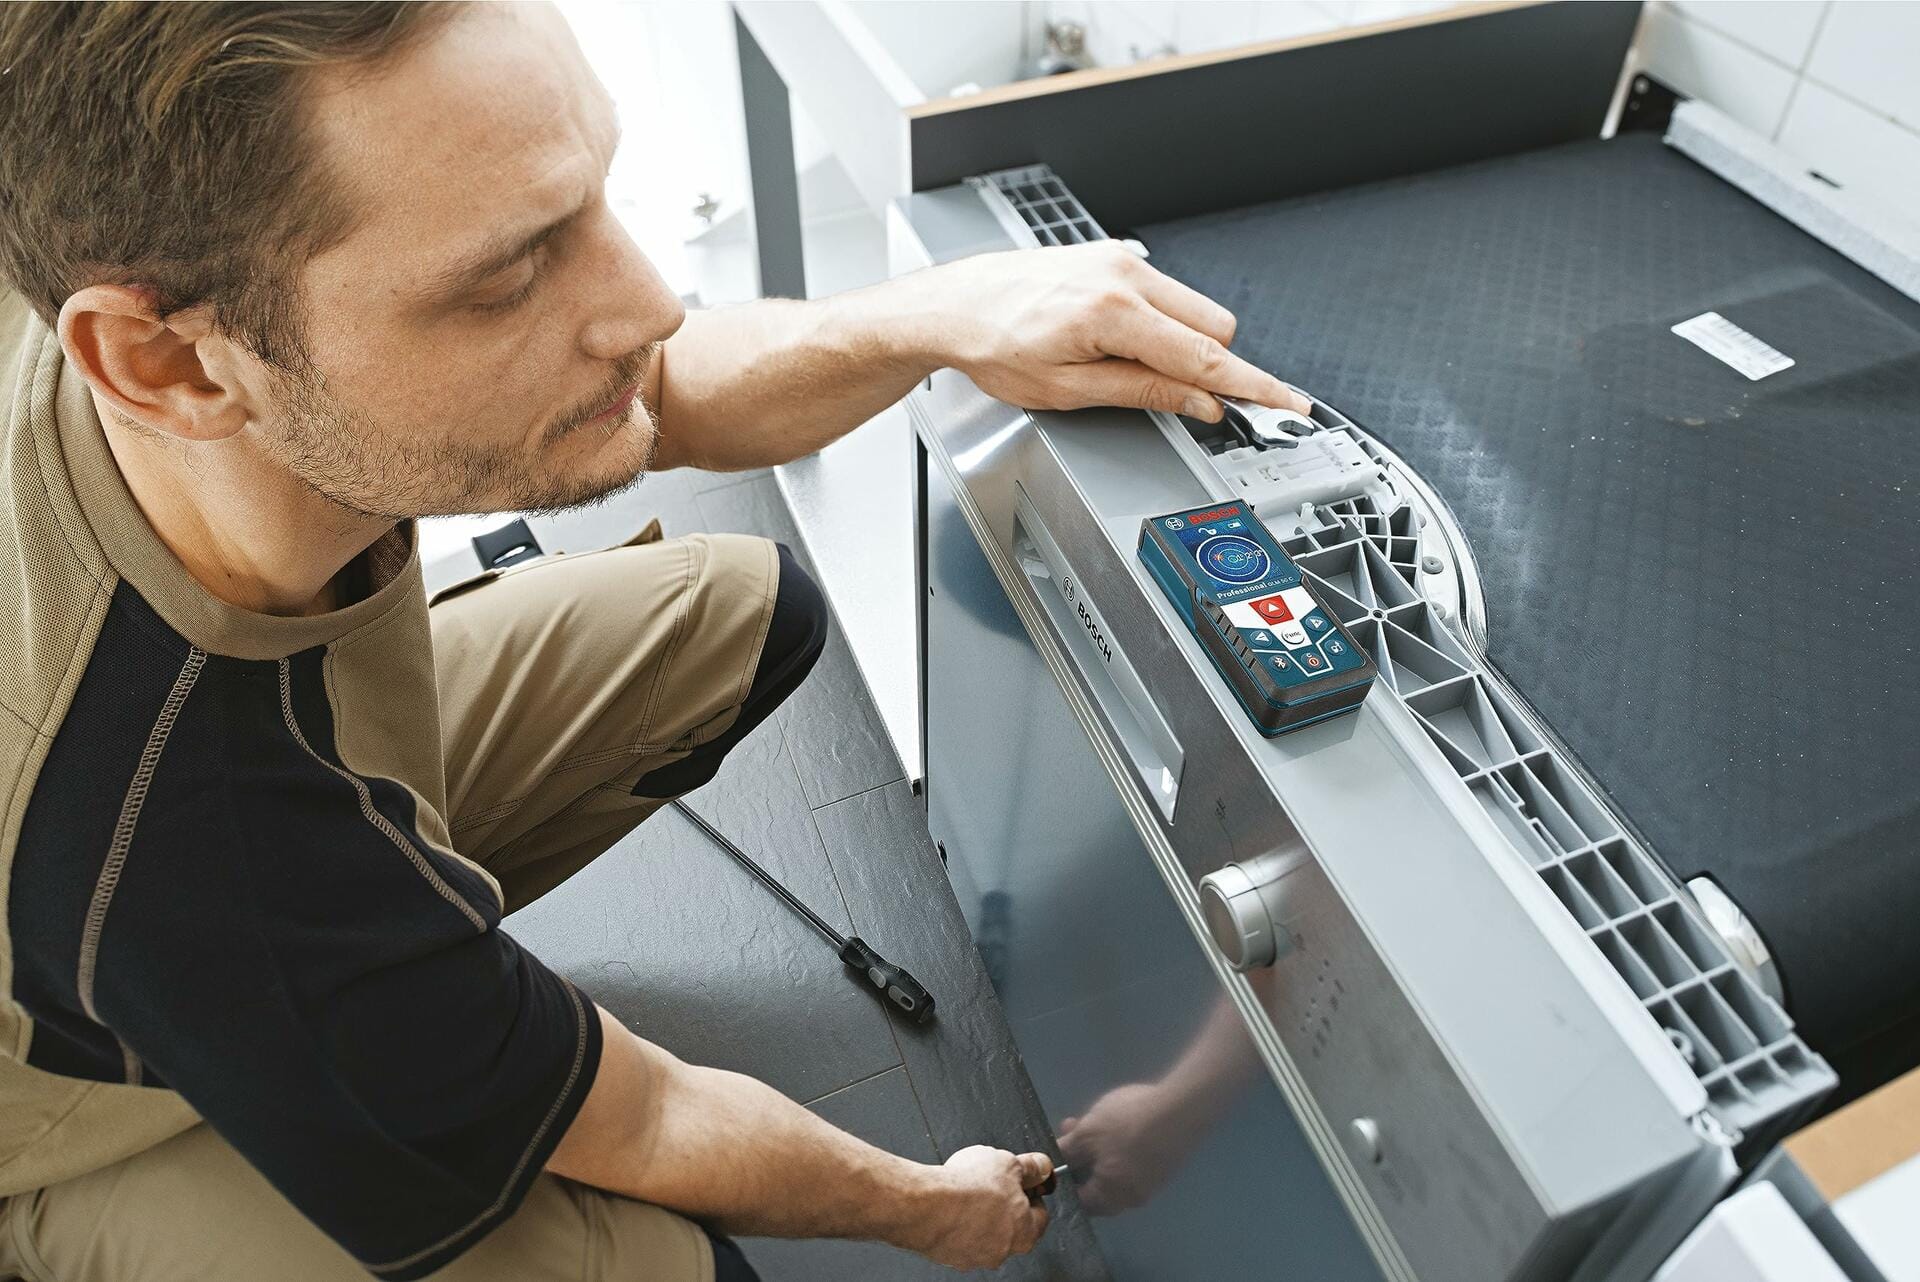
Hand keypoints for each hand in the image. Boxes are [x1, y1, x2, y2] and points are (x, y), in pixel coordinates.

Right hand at [903, 1145, 1052, 1268]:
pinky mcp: (949, 1256)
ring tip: (967, 1188)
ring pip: (984, 1231)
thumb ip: (1032, 1167)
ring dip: (979, 1212)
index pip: (1040, 1214)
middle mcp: (1003, 1251)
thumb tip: (1042, 1167)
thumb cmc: (969, 1188)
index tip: (1024, 1180)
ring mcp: (974, 1257)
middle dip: (1005, 1202)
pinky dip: (958, 1220)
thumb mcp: (1009, 1163)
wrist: (927, 1205)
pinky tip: (950, 1200)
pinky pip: (959, 1235)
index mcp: (1026, 1232)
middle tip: (994, 1181)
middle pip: (1012, 1224)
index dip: (1032, 1191)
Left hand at [925, 240, 1308, 422]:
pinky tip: (1121, 342)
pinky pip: (1165, 292)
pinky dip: (1161, 323)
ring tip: (1129, 367)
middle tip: (1185, 400)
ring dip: (1184, 344)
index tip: (1287, 402)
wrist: (954, 306)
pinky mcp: (1112, 256)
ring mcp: (1119, 259)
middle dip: (1212, 367)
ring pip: (1194, 307)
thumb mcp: (1067, 390)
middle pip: (1214, 327)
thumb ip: (1144, 392)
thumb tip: (1201, 401)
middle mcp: (1123, 274)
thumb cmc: (993, 346)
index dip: (1253, 386)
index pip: (1205, 358)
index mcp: (1113, 312)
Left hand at [1057, 1082, 1192, 1214]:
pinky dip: (1119, 1149)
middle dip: (1080, 1158)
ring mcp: (1151, 1184)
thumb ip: (1066, 1151)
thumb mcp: (1087, 1133)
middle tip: (1072, 1129)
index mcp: (1110, 1197)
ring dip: (1098, 1150)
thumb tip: (1050, 1164)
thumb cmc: (1127, 1124)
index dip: (1062, 1180)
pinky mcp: (1163, 1168)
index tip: (1055, 1157)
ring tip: (1091, 1120)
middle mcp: (1131, 1199)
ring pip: (1115, 1173)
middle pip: (1097, 1186)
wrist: (1181, 1109)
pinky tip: (1118, 1124)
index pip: (1079, 1202)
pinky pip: (1133, 1165)